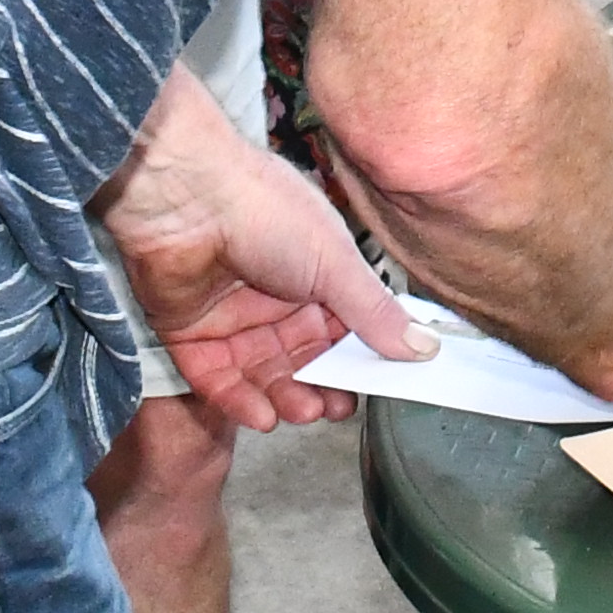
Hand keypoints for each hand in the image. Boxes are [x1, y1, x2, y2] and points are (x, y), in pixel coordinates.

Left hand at [96, 74, 426, 433]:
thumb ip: (375, 312)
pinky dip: (238, 401)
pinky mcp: (189, 334)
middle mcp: (274, 298)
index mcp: (314, 274)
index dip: (357, 362)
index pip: (342, 332)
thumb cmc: (266, 210)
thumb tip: (426, 348)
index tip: (376, 388)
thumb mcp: (336, 262)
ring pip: (263, 375)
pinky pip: (216, 379)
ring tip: (301, 412)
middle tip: (335, 409)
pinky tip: (262, 416)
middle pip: (303, 360)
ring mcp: (230, 317)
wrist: (186, 195)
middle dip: (321, 388)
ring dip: (285, 398)